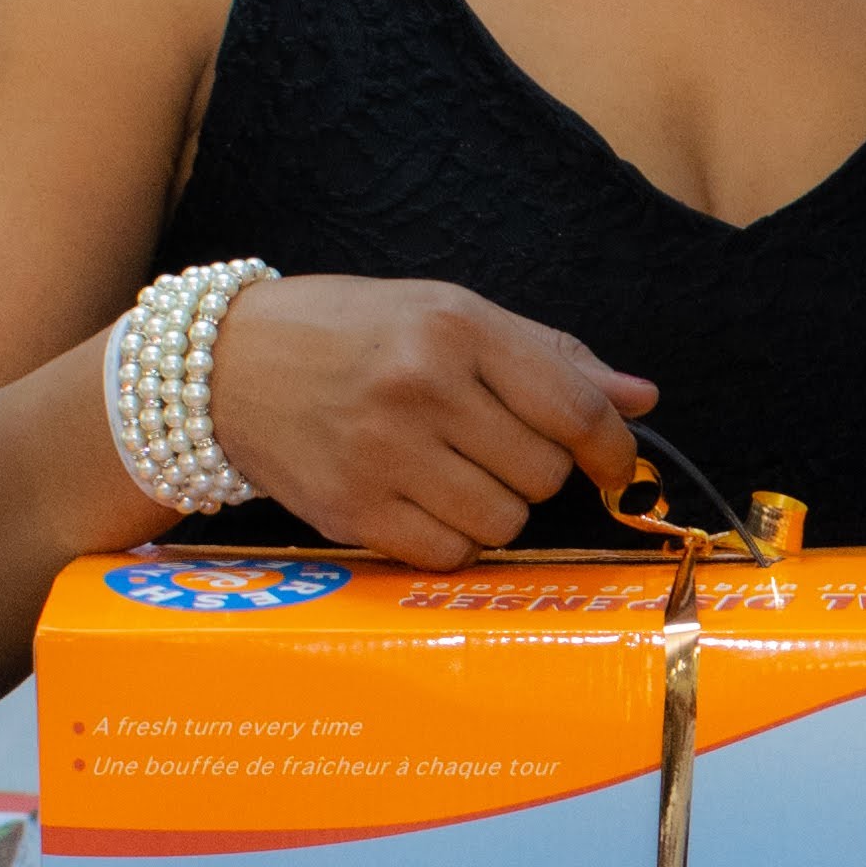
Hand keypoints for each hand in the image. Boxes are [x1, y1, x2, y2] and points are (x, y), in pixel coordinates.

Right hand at [205, 277, 655, 564]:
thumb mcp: (447, 313)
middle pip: (543, 473)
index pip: (574, 407)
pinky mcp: (352, 511)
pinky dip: (450, 539)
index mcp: (455, 328)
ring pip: (503, 522)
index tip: (615, 463)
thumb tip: (640, 399)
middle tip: (491, 446)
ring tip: (451, 472)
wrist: (225, 365)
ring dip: (495, 508)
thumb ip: (547, 357)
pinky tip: (421, 502)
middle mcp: (420, 388)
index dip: (612, 447)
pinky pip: (450, 553)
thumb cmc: (351, 333)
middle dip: (535, 470)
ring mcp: (383, 454)